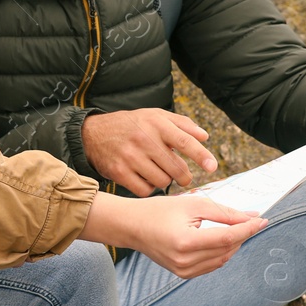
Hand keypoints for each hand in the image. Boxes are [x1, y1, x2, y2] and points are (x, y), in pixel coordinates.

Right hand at [80, 108, 218, 195]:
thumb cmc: (131, 125)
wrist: (92, 133)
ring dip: (165, 181)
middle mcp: (144, 140)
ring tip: (159, 173)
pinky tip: (146, 180)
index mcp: (156, 124)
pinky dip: (149, 188)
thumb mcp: (155, 116)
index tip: (212, 167)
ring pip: (162, 182)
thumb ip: (182, 124)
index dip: (201, 155)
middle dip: (184, 176)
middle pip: (176, 168)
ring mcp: (130, 157)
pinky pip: (145, 190)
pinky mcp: (119, 172)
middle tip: (184, 177)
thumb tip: (205, 137)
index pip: (184, 141)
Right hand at [81, 193, 266, 278]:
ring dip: (234, 244)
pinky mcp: (183, 274)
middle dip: (243, 234)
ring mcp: (184, 271)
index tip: (263, 219)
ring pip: (222, 259)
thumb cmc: (159, 210)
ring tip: (237, 227)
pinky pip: (212, 265)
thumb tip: (251, 216)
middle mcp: (186, 261)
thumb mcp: (193, 204)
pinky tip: (222, 239)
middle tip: (252, 219)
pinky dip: (222, 252)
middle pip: (227, 249)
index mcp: (186, 242)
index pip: (228, 237)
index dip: (248, 228)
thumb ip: (224, 212)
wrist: (132, 226)